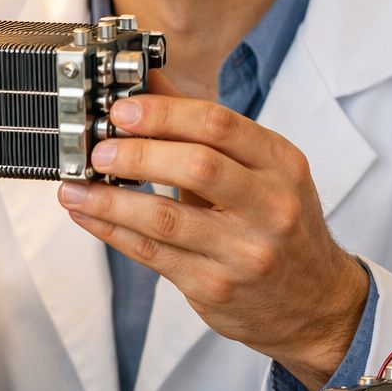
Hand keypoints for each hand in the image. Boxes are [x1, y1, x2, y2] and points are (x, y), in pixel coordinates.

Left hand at [56, 81, 368, 390]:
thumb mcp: (262, 170)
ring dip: (110, 199)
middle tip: (98, 146)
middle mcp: (270, 207)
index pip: (220, 125)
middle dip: (138, 152)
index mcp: (282, 164)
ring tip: (74, 185)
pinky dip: (112, 231)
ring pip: (166, 219)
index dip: (164, 113)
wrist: (318, 304)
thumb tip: (147, 85)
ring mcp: (243, 252)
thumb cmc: (281, 225)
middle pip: (197, 166)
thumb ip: (203, 128)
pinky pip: (152, 254)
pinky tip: (88, 214)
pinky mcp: (214, 288)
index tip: (122, 108)